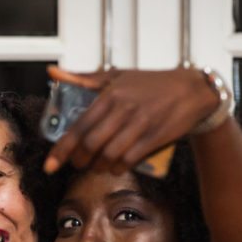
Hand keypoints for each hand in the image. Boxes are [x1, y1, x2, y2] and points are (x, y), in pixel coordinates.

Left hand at [43, 65, 219, 174]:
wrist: (191, 90)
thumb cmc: (150, 83)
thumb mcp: (117, 75)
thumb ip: (83, 78)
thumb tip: (52, 73)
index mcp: (110, 94)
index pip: (79, 126)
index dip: (61, 150)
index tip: (49, 165)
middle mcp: (123, 109)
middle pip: (91, 144)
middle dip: (80, 160)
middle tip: (78, 164)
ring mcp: (140, 124)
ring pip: (109, 155)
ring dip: (98, 166)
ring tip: (97, 166)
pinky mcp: (154, 137)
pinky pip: (129, 159)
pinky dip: (118, 168)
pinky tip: (115, 166)